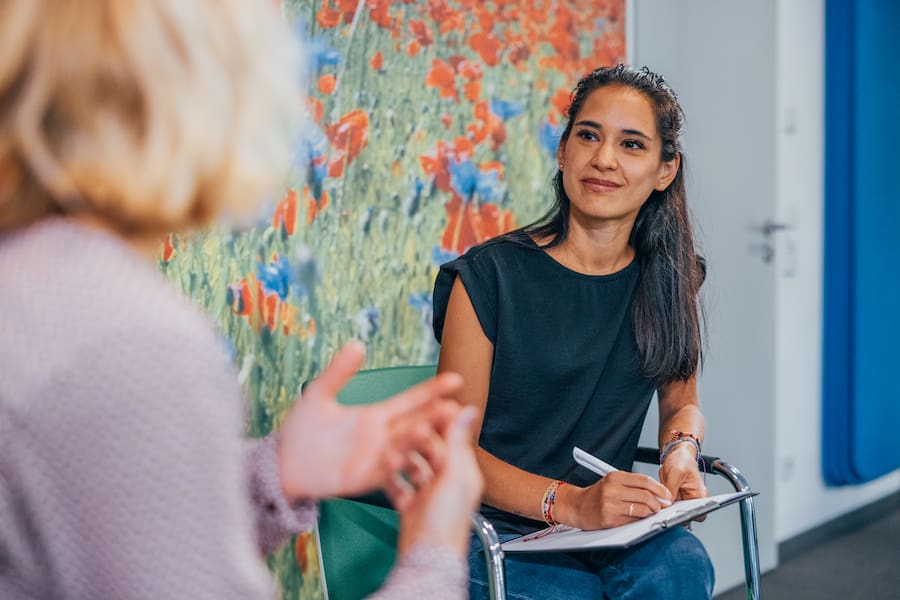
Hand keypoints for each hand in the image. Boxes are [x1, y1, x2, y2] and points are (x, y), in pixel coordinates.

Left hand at [276, 341, 463, 505]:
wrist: (281, 464)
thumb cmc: (301, 431)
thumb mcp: (319, 395)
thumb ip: (339, 372)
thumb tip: (357, 343)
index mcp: (375, 417)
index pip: (410, 401)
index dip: (432, 391)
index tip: (455, 379)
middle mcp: (381, 438)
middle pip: (414, 424)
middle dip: (435, 416)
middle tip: (455, 407)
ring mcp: (374, 459)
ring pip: (402, 448)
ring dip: (417, 440)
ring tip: (430, 429)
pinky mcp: (362, 479)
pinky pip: (383, 473)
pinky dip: (393, 465)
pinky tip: (401, 455)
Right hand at [397, 405, 482, 555]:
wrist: (427, 559)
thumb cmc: (445, 522)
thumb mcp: (453, 476)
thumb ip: (457, 442)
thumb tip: (468, 409)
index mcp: (463, 471)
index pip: (451, 437)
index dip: (439, 419)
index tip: (427, 401)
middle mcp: (447, 480)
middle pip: (429, 450)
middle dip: (415, 438)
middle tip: (400, 423)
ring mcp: (428, 494)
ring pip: (412, 467)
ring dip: (400, 457)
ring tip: (387, 448)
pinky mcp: (411, 506)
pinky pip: (399, 486)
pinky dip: (391, 479)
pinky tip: (380, 470)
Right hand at [558, 471, 672, 529]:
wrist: (577, 506)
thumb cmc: (598, 495)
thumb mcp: (613, 483)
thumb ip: (633, 485)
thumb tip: (658, 493)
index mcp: (614, 477)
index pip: (644, 480)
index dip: (659, 488)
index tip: (667, 494)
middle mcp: (612, 489)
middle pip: (645, 495)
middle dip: (657, 503)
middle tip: (660, 506)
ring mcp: (610, 504)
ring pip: (641, 509)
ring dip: (650, 513)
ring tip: (650, 513)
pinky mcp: (609, 519)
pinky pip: (633, 520)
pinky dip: (640, 520)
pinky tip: (639, 519)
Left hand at [659, 443, 708, 519]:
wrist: (676, 454)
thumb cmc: (681, 460)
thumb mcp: (675, 473)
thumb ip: (671, 489)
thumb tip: (666, 504)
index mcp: (700, 495)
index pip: (698, 514)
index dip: (687, 517)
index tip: (675, 515)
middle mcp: (692, 499)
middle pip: (685, 516)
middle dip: (673, 514)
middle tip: (664, 510)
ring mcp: (682, 500)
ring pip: (674, 512)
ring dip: (666, 510)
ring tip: (660, 503)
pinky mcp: (673, 498)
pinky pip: (667, 506)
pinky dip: (662, 504)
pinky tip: (656, 500)